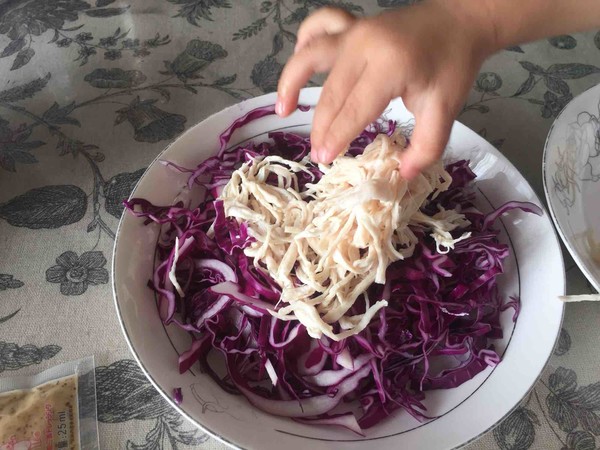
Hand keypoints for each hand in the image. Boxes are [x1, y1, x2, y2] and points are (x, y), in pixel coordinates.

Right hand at [276, 3, 495, 178]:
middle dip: (320, 127)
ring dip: (291, 82)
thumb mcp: (445, 111)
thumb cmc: (453, 65)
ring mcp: (355, 31)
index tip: (324, 160)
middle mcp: (364, 45)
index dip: (336, 138)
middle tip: (317, 154)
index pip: (353, 111)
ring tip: (283, 109)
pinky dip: (304, 41)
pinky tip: (299, 62)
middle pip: (331, 93)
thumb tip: (402, 174)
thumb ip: (426, 147)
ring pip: (311, 57)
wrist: (460, 21)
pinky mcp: (352, 24)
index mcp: (389, 66)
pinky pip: (318, 27)